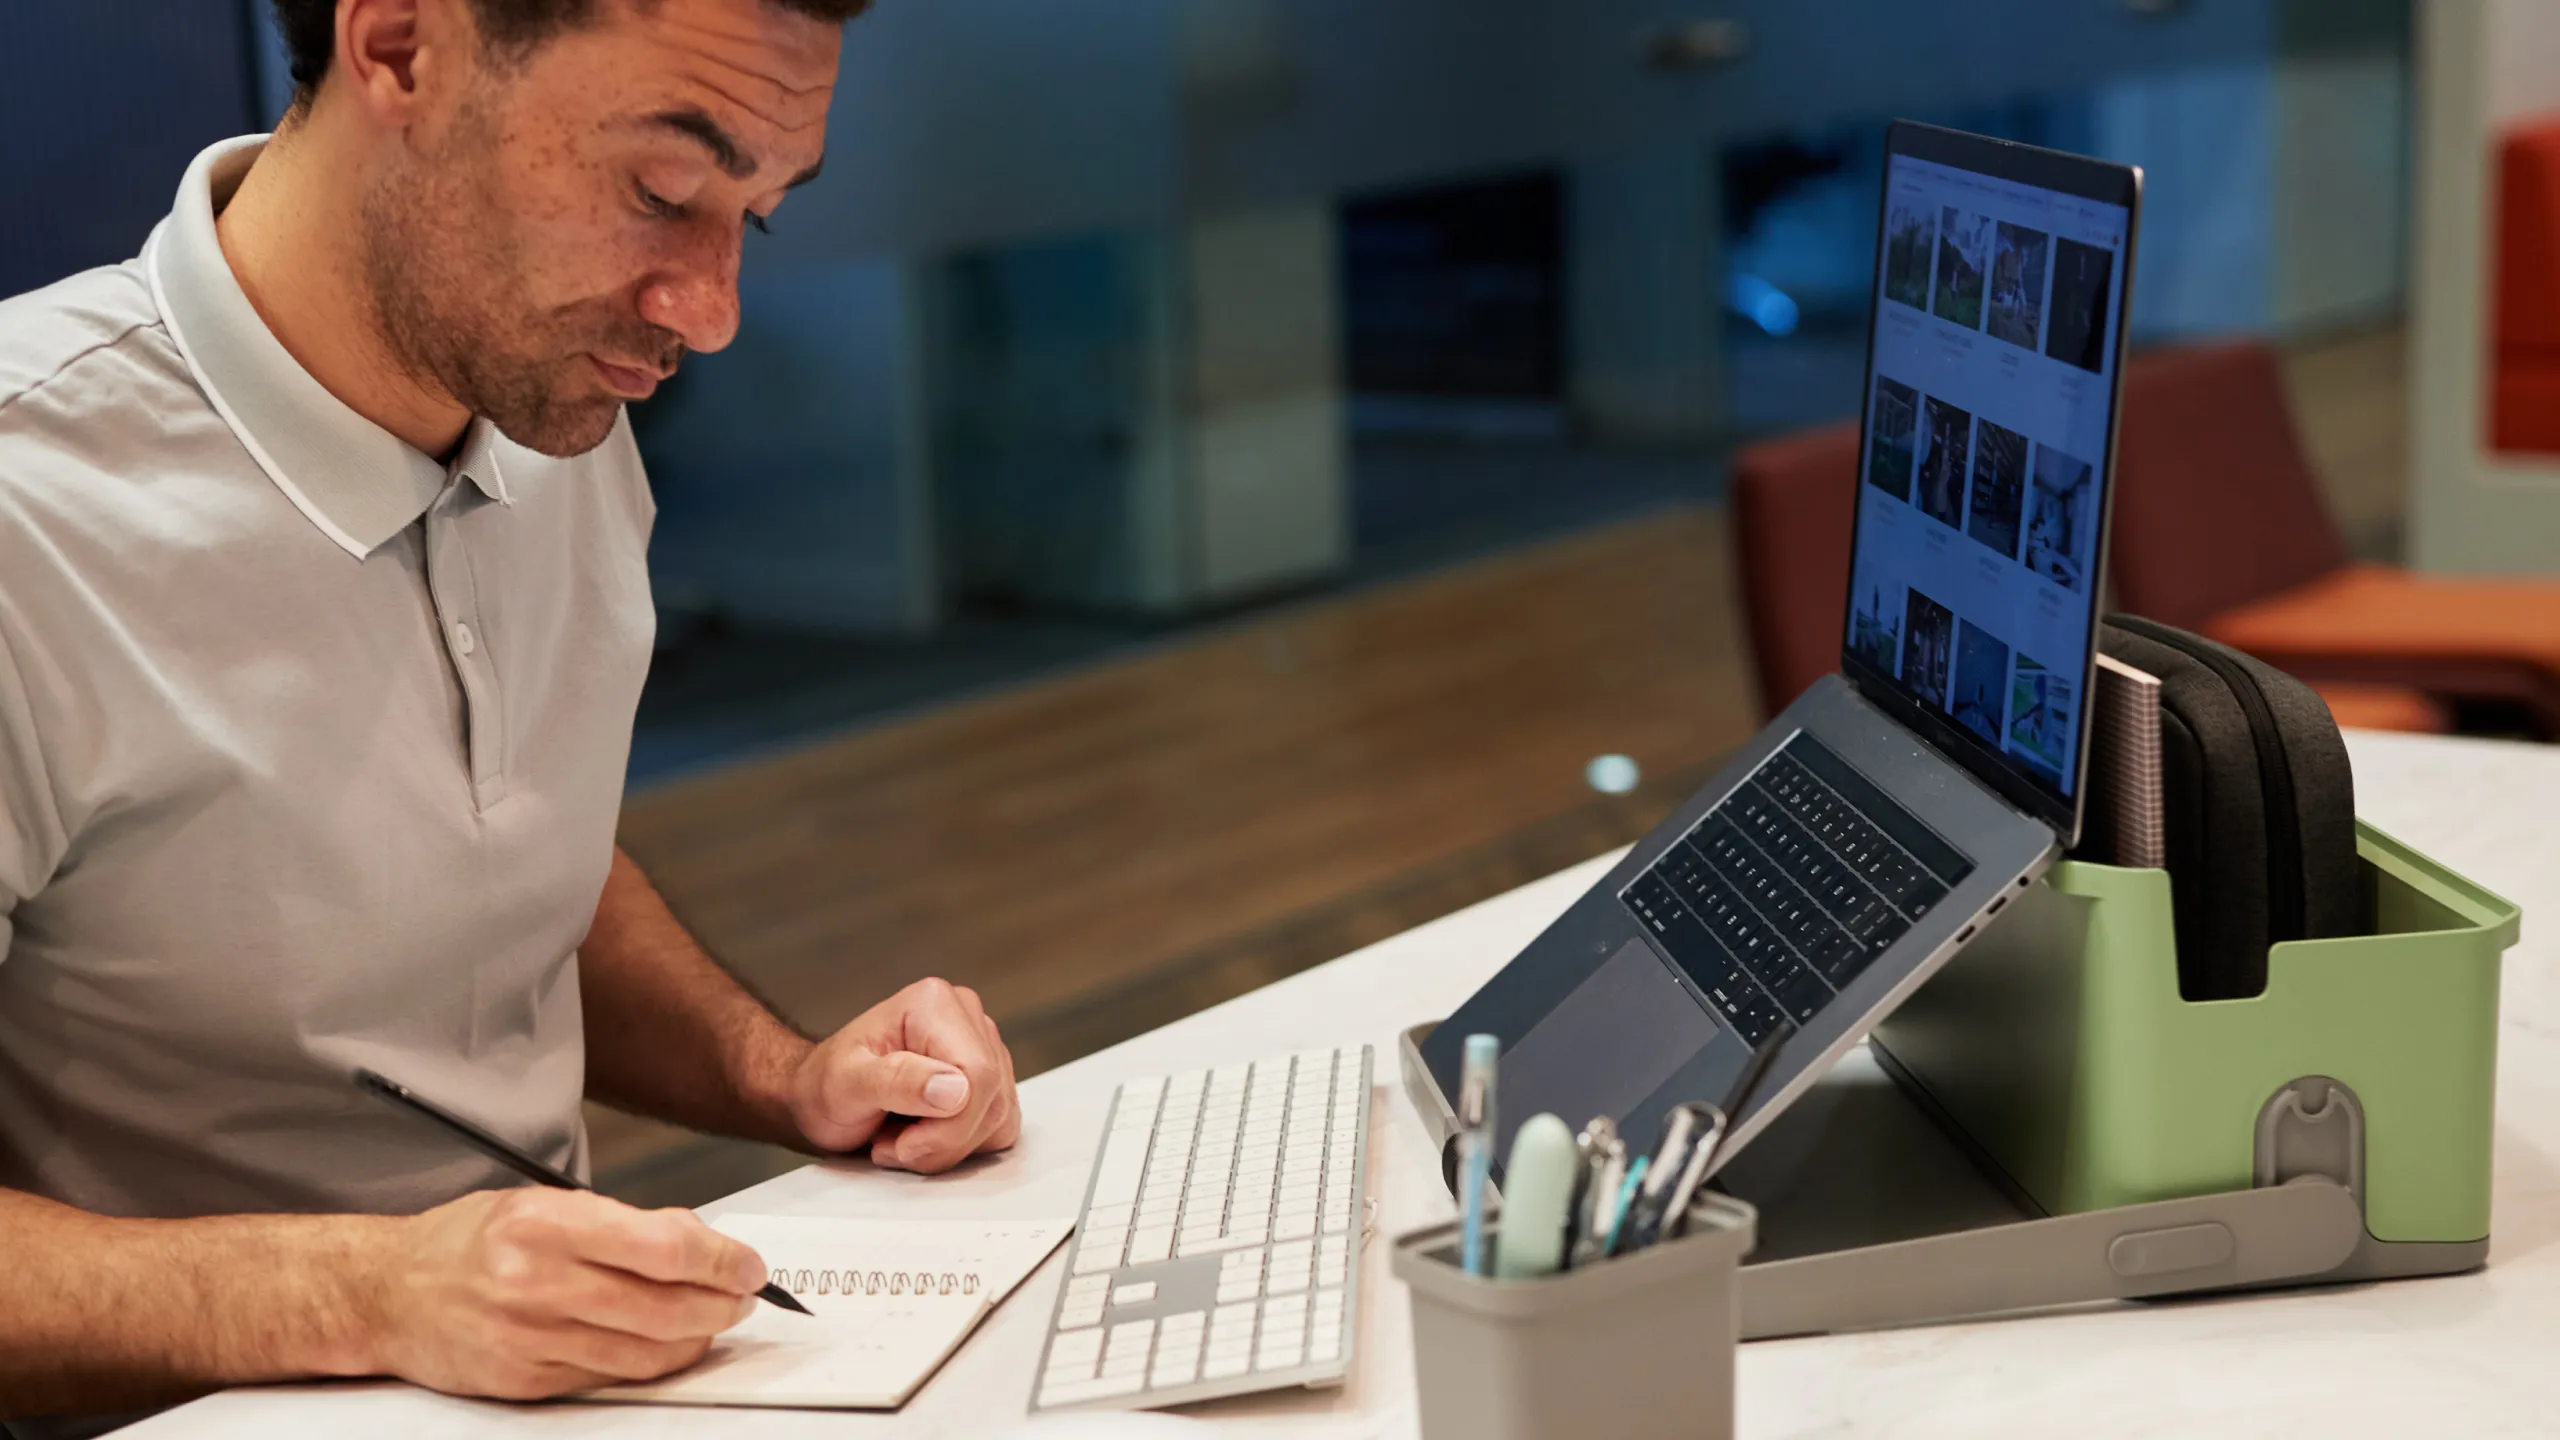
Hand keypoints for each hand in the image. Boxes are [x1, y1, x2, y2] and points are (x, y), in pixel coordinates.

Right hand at [360, 1188, 766, 1399]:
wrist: (388, 1294)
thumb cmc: (469, 1242)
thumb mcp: (542, 1204)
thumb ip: (620, 1224)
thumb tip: (698, 1241)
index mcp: (544, 1224)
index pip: (662, 1247)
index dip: (720, 1259)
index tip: (748, 1264)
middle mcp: (535, 1283)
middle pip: (664, 1306)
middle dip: (720, 1304)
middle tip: (743, 1296)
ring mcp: (528, 1339)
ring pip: (644, 1352)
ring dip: (695, 1340)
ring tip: (712, 1321)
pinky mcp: (524, 1381)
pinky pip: (609, 1378)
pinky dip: (649, 1364)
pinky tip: (665, 1346)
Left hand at [788, 978, 1020, 1172]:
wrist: (816, 1096)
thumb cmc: (823, 1086)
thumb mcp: (845, 1085)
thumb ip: (897, 1081)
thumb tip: (956, 1090)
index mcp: (934, 1005)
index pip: (978, 1076)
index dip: (949, 1126)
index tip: (903, 1144)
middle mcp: (966, 1017)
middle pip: (993, 1100)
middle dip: (944, 1141)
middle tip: (895, 1144)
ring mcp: (982, 1046)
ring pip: (999, 1117)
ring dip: (950, 1146)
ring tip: (903, 1136)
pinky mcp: (989, 1077)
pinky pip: (1000, 1125)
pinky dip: (963, 1144)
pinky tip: (924, 1134)